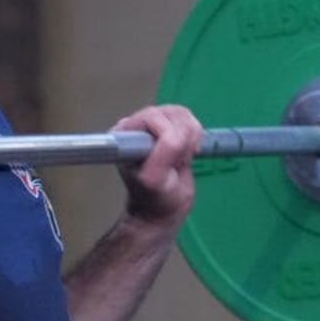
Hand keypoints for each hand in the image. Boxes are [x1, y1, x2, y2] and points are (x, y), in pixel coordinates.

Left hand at [114, 104, 201, 225]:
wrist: (165, 207)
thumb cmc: (155, 198)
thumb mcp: (156, 180)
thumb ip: (163, 155)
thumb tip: (174, 138)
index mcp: (123, 136)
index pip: (152, 117)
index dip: (169, 137)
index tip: (171, 160)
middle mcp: (136, 125)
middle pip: (170, 113)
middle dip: (182, 139)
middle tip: (179, 162)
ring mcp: (155, 124)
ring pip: (183, 114)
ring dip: (190, 138)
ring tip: (182, 159)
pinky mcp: (172, 125)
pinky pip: (190, 119)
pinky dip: (196, 136)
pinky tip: (187, 153)